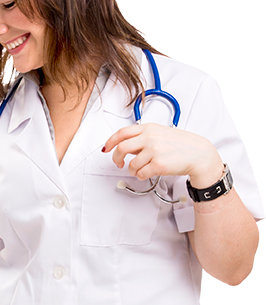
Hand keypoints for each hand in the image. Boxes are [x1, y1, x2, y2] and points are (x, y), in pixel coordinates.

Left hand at [102, 123, 224, 187]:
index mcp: (148, 128)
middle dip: (116, 158)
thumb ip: (143, 137)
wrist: (197, 153)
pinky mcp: (158, 165)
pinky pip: (140, 174)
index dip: (111, 141)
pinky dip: (141, 176)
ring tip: (140, 169)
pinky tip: (148, 172)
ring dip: (132, 170)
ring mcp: (154, 151)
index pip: (122, 133)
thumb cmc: (180, 144)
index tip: (106, 148)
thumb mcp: (160, 133)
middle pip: (121, 148)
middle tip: (119, 164)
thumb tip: (126, 146)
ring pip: (131, 165)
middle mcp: (149, 138)